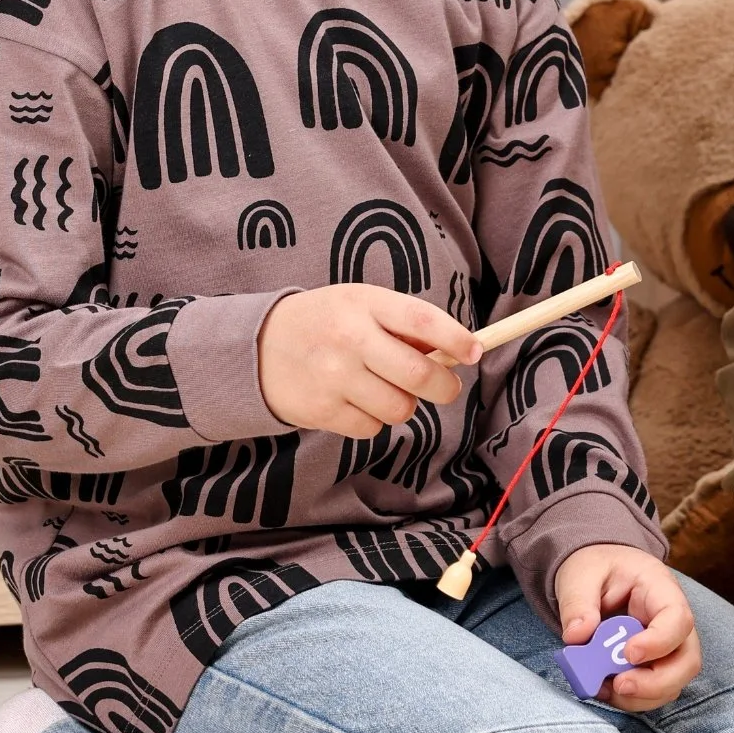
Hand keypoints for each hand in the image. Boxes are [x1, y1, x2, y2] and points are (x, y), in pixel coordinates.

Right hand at [257, 285, 482, 437]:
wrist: (258, 346)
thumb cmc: (327, 322)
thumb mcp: (361, 304)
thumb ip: (405, 324)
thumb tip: (457, 350)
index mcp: (365, 304)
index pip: (422, 320)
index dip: (456, 339)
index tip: (475, 352)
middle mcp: (350, 339)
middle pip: (420, 375)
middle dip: (445, 387)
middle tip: (446, 387)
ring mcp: (334, 377)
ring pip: (401, 408)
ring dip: (405, 405)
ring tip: (385, 389)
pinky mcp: (322, 410)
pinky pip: (372, 428)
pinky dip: (373, 420)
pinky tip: (356, 401)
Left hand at [554, 544, 699, 711]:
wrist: (596, 573)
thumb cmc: (595, 568)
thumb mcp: (580, 575)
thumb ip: (577, 603)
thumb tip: (577, 637)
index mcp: (661, 589)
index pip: (678, 618)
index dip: (659, 642)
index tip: (629, 654)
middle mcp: (673, 621)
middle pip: (687, 660)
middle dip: (656, 683)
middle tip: (619, 686)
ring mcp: (667, 646)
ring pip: (673, 683)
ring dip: (640, 696)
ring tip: (603, 688)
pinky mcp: (653, 665)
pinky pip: (653, 692)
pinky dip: (630, 699)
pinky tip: (603, 689)